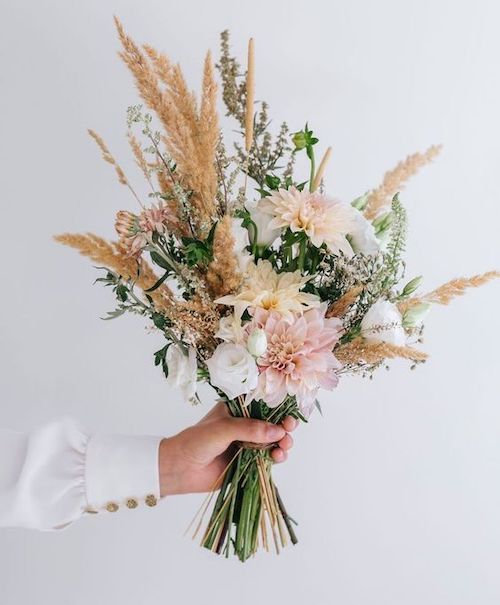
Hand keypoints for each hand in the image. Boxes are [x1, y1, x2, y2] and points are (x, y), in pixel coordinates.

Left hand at [158, 401, 296, 495]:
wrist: (180, 469)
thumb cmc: (196, 441)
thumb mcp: (223, 429)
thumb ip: (251, 429)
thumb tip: (278, 431)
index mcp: (238, 409)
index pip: (264, 404)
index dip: (279, 408)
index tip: (288, 414)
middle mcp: (245, 425)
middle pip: (273, 423)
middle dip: (284, 427)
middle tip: (289, 431)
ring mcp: (247, 443)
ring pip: (273, 441)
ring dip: (283, 443)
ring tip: (283, 448)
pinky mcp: (248, 462)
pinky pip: (268, 458)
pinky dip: (276, 457)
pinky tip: (278, 457)